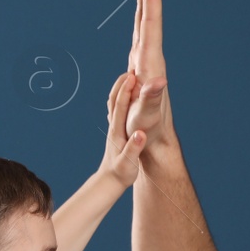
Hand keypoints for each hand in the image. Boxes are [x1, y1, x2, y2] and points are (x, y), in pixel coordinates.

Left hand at [99, 71, 145, 187]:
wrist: (109, 181)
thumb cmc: (120, 173)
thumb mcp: (128, 163)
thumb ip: (134, 148)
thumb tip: (140, 133)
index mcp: (117, 131)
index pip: (120, 105)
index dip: (126, 89)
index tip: (133, 75)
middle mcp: (113, 127)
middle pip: (114, 99)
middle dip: (122, 83)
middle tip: (133, 69)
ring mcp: (114, 129)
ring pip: (114, 103)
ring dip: (121, 89)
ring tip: (131, 77)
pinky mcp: (116, 132)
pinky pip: (118, 110)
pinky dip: (122, 99)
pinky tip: (129, 96)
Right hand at [124, 0, 173, 147]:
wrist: (154, 143)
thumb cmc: (147, 132)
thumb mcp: (147, 117)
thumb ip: (152, 99)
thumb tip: (158, 81)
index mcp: (150, 63)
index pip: (150, 24)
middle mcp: (150, 58)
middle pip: (148, 16)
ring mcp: (146, 61)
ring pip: (145, 22)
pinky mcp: (141, 67)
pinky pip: (141, 34)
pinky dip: (142, 16)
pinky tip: (142, 9)